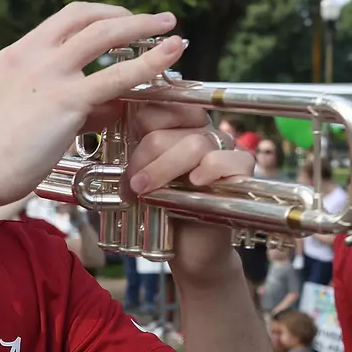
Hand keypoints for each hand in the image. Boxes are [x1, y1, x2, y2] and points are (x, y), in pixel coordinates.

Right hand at [0, 3, 187, 209]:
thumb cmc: (3, 153)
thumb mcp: (32, 113)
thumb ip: (75, 104)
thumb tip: (115, 104)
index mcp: (19, 53)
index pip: (67, 18)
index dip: (102, 15)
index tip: (125, 21)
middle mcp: (33, 54)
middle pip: (88, 17)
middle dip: (128, 15)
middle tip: (159, 20)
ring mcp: (50, 73)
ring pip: (105, 35)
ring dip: (142, 27)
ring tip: (171, 29)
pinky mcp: (67, 99)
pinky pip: (117, 76)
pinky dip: (149, 63)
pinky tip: (169, 57)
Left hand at [120, 101, 255, 277]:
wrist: (188, 249)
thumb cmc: (163, 210)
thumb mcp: (141, 175)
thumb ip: (133, 150)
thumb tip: (109, 125)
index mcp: (182, 126)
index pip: (165, 102)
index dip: (142, 121)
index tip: (126, 148)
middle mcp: (205, 132)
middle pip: (173, 125)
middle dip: (145, 154)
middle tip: (132, 181)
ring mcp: (226, 150)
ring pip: (193, 145)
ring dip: (163, 168)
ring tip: (145, 190)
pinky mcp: (242, 172)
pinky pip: (225, 160)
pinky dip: (208, 170)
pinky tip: (194, 183)